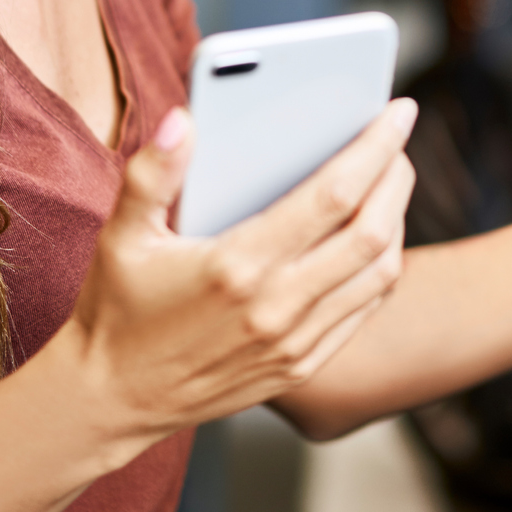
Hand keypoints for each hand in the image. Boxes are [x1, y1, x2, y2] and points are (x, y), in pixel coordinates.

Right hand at [65, 98, 418, 444]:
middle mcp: (275, 308)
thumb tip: (181, 119)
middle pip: (372, 232)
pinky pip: (364, 311)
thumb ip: (153, 172)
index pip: (333, 195)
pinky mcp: (300, 367)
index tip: (400, 111)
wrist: (112, 400)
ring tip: (390, 184)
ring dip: (396, 222)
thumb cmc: (117, 308)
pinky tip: (374, 238)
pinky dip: (381, 268)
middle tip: (398, 143)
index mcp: (237, 266)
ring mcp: (294, 344)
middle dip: (397, 178)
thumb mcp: (122, 235)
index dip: (375, 147)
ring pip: (379, 274)